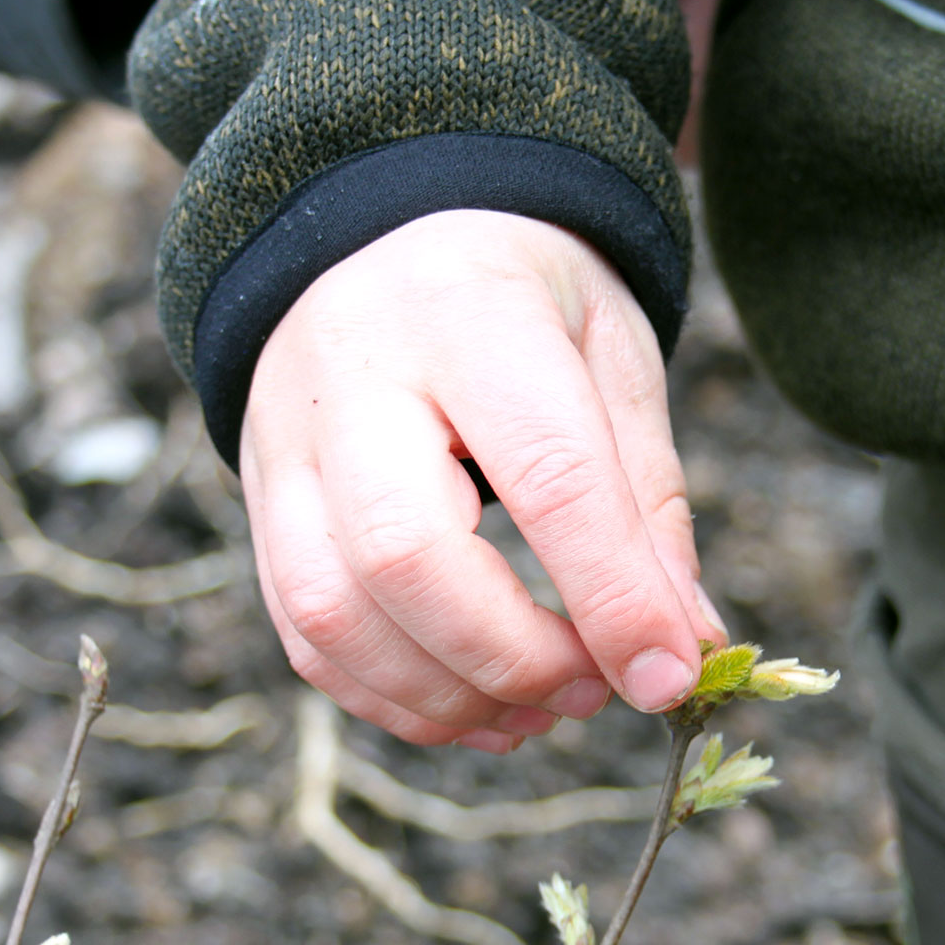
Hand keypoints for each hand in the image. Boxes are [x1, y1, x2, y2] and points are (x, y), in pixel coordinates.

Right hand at [240, 210, 726, 751]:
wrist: (383, 234)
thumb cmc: (522, 301)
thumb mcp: (611, 356)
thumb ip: (647, 499)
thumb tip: (685, 642)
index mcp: (471, 312)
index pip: (547, 473)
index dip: (614, 596)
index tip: (670, 677)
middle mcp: (352, 374)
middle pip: (407, 553)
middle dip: (514, 657)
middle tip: (595, 692)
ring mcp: (284, 442)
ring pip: (336, 611)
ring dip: (451, 698)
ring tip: (544, 711)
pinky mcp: (259, 502)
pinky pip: (303, 635)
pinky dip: (392, 699)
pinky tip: (474, 709)